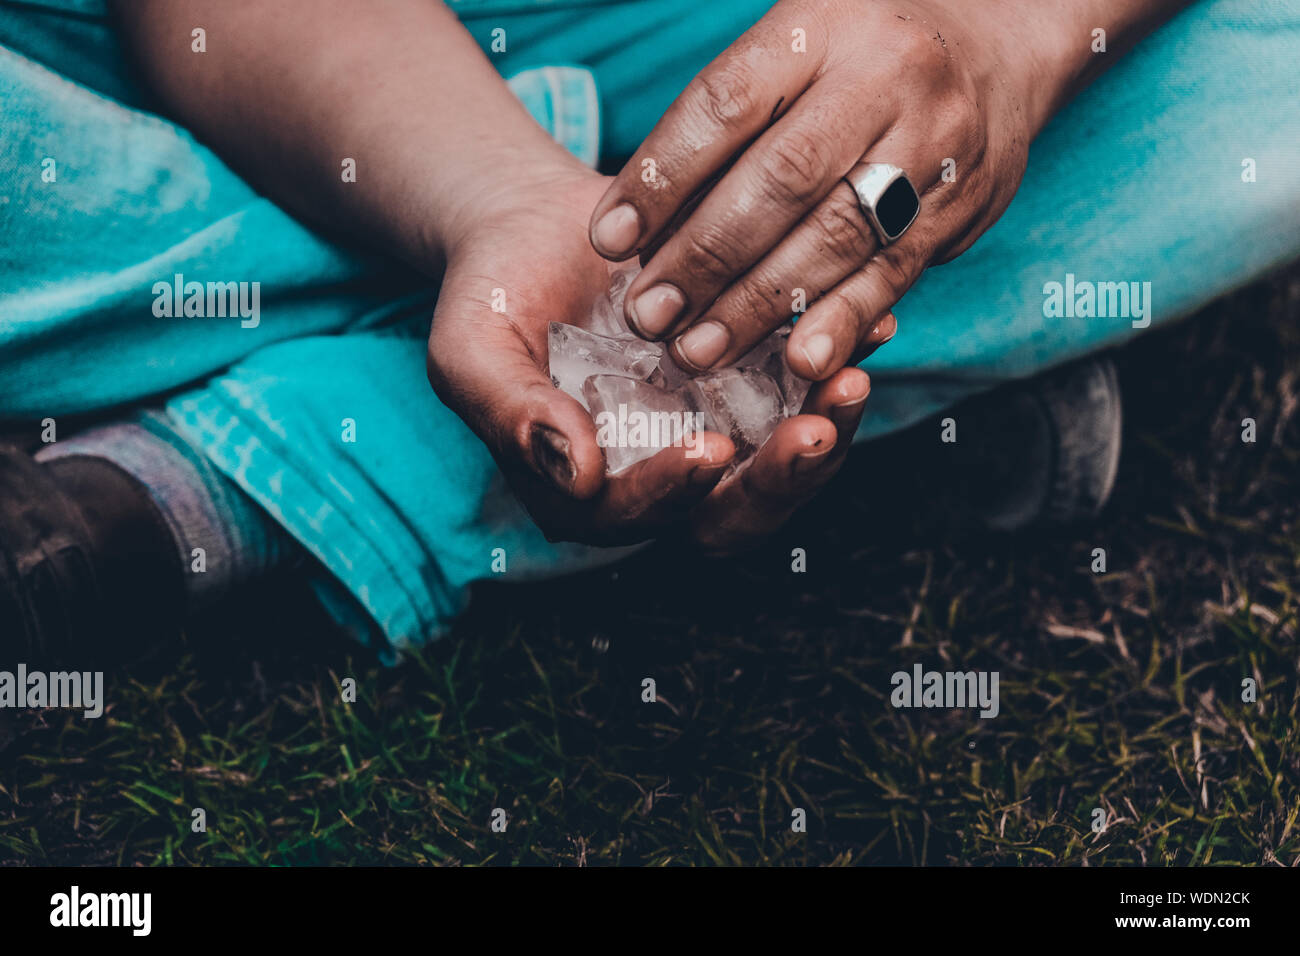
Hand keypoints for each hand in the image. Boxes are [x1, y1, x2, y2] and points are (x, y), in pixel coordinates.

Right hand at [426, 163, 871, 548]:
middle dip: (777, 481)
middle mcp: (659, 474)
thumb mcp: (472, 351)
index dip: (673, 493)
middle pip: (730, 513)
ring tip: (849, 379)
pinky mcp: (752, 383)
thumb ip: (511, 416)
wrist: (538, 226)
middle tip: (813, 432)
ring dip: (825, 432)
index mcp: (587, 490)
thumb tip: (576, 474)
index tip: (705, 450)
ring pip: (780, 462)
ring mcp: (713, 429)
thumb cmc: (492, 293)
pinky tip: (871, 328)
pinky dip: (837, 364)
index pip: (639, 517)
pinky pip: (805, 390)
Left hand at [587, 0, 1055, 379]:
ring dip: (757, 305)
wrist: (1001, 38)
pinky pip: (893, 271)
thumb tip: (643, 223)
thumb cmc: (861, 48)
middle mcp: (884, 78)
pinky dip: (841, 320)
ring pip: (835, 235)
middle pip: (781, 179)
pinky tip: (797, 359)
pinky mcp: (962, 207)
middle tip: (648, 315)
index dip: (663, 176)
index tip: (608, 238)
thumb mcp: (796, 39)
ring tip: (696, 350)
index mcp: (823, 23)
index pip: (728, 103)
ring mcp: (933, 144)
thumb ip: (730, 117)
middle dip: (704, 257)